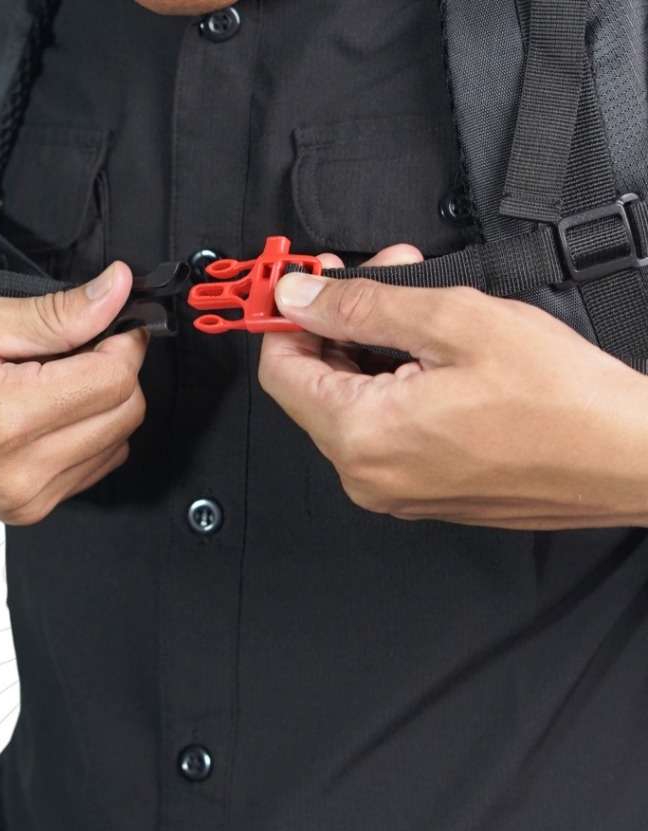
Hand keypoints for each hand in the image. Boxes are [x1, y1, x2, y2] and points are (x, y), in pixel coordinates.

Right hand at [0, 263, 146, 523]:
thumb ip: (49, 315)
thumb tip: (113, 292)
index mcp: (6, 420)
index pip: (115, 379)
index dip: (122, 338)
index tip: (107, 316)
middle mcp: (22, 473)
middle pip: (125, 414)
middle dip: (113, 369)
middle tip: (71, 343)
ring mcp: (24, 501)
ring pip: (115, 444)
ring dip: (99, 404)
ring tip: (45, 379)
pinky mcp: (23, 513)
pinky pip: (89, 469)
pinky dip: (84, 435)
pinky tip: (42, 411)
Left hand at [257, 246, 647, 528]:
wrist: (627, 459)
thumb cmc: (559, 400)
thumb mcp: (452, 322)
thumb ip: (361, 307)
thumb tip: (300, 297)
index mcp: (361, 436)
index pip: (282, 372)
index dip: (288, 319)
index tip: (305, 284)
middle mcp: (366, 474)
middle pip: (316, 387)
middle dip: (341, 323)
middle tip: (383, 274)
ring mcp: (393, 489)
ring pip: (352, 405)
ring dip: (373, 347)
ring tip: (423, 304)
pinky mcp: (421, 492)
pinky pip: (384, 431)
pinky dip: (395, 384)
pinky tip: (434, 351)